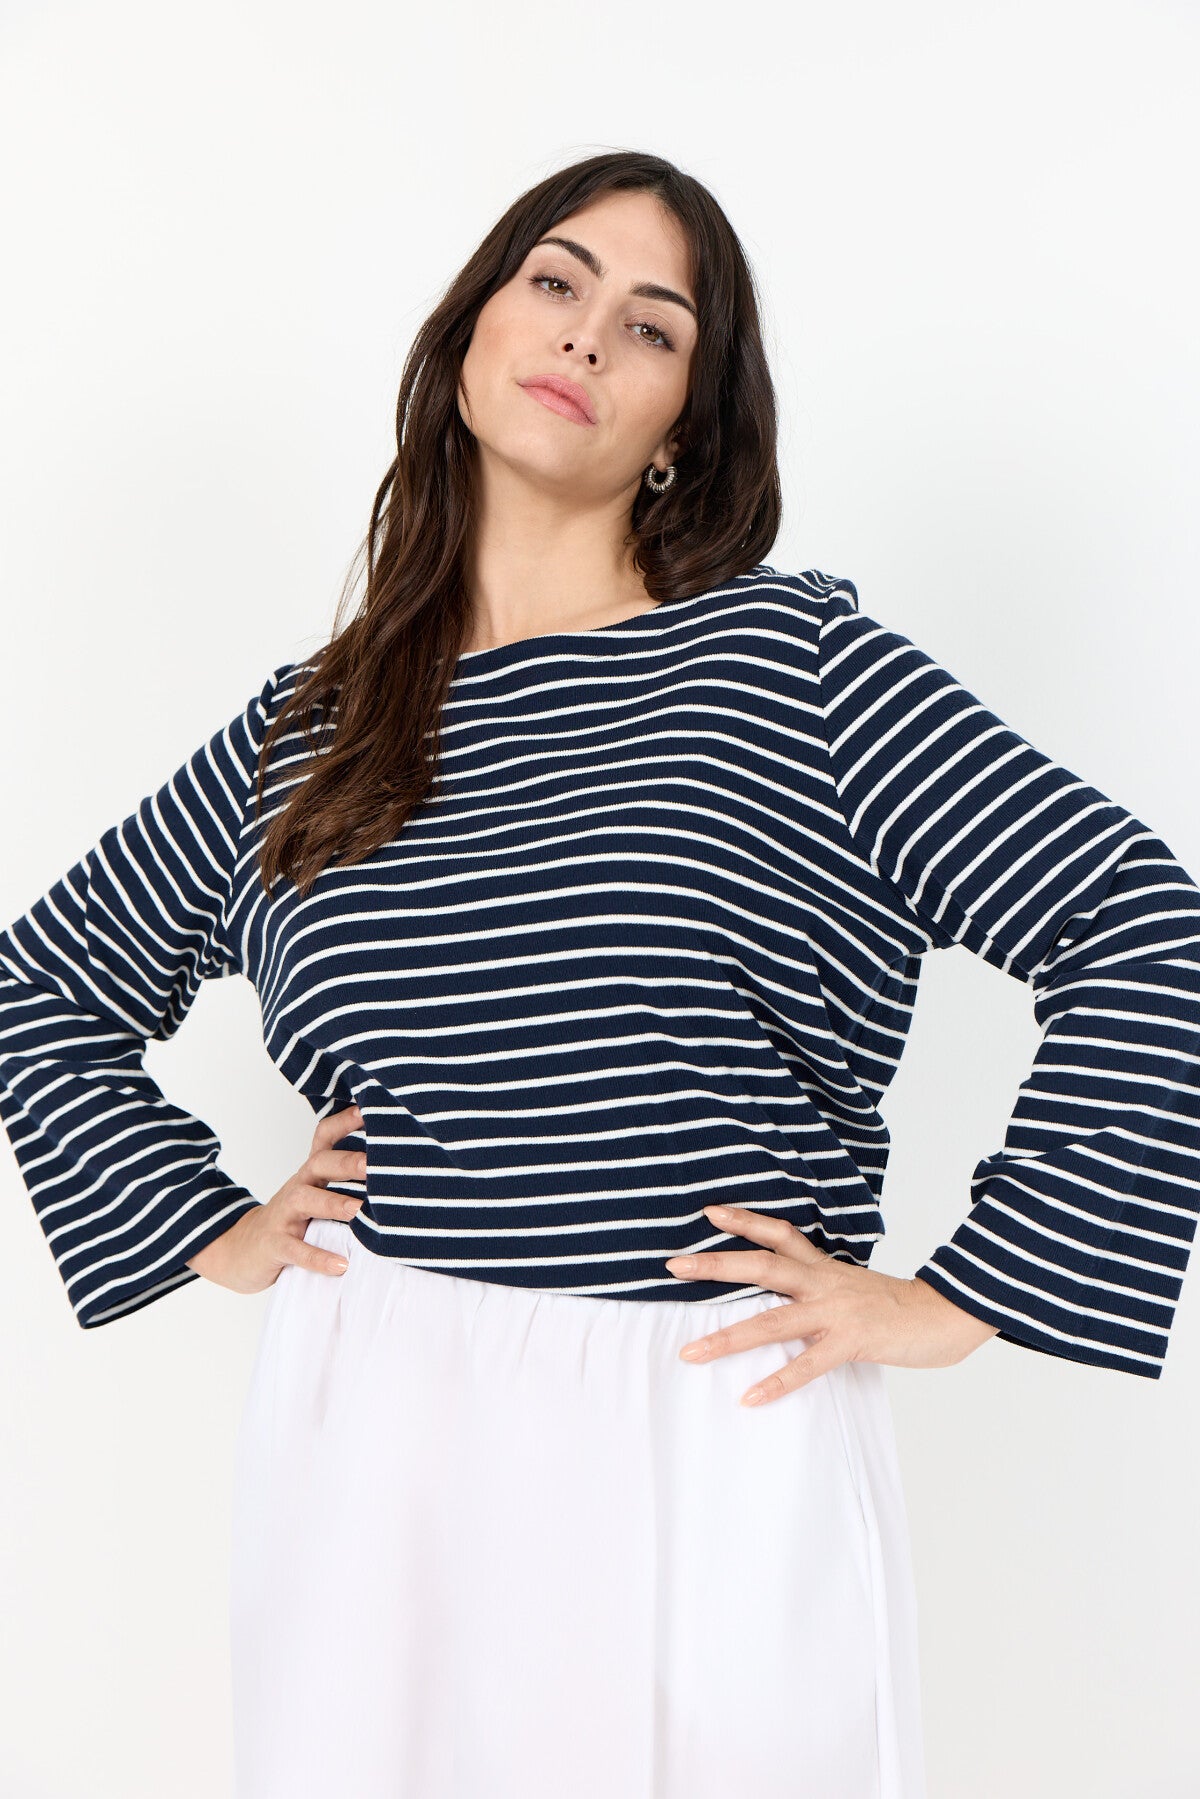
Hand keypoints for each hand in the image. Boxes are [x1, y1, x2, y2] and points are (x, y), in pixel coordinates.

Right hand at [185, 1104, 367, 1293]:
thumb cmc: (293, 1220)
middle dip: (346, 1161)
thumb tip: (400, 1173)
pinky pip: (296, 1250)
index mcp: (311, 1174)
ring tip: (358, 1210)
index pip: (324, 1138)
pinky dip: (319, 1258)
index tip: (369, 1110)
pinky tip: (341, 1265)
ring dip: (333, 1204)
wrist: (242, 1250)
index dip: (344, 1121)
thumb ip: (347, 1183)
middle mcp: (298, 1187)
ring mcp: (283, 1215)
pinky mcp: (275, 1245)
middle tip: (373, 1164)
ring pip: (305, 1200)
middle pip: (318, 1164)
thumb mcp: (316, 1196)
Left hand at [665, 1203, 999, 1407]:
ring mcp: (835, 1311)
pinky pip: (806, 1365)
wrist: (946, 1314)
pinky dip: (777, 1382)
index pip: (778, 1234)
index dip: (743, 1221)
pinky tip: (750, 1398)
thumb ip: (820, 1286)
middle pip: (761, 1265)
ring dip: (727, 1337)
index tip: (708, 1212)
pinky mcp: (850, 1341)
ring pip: (771, 1320)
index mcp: (824, 1266)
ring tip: (690, 1352)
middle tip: (672, 1266)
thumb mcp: (853, 1285)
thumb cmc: (898, 1306)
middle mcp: (823, 1282)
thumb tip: (786, 1296)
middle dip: (715, 1266)